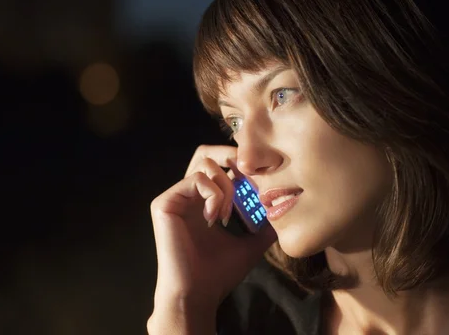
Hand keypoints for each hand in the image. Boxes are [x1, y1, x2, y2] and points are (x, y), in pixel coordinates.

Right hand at [148, 145, 275, 330]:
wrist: (197, 295)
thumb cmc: (218, 273)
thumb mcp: (250, 244)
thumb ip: (263, 224)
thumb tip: (284, 209)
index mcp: (203, 201)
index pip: (220, 166)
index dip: (240, 165)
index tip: (260, 178)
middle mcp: (187, 195)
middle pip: (206, 153)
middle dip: (231, 157)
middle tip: (249, 176)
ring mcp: (174, 197)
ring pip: (204, 163)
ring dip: (225, 185)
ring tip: (229, 214)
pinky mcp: (165, 202)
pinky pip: (195, 179)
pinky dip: (213, 194)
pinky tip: (216, 218)